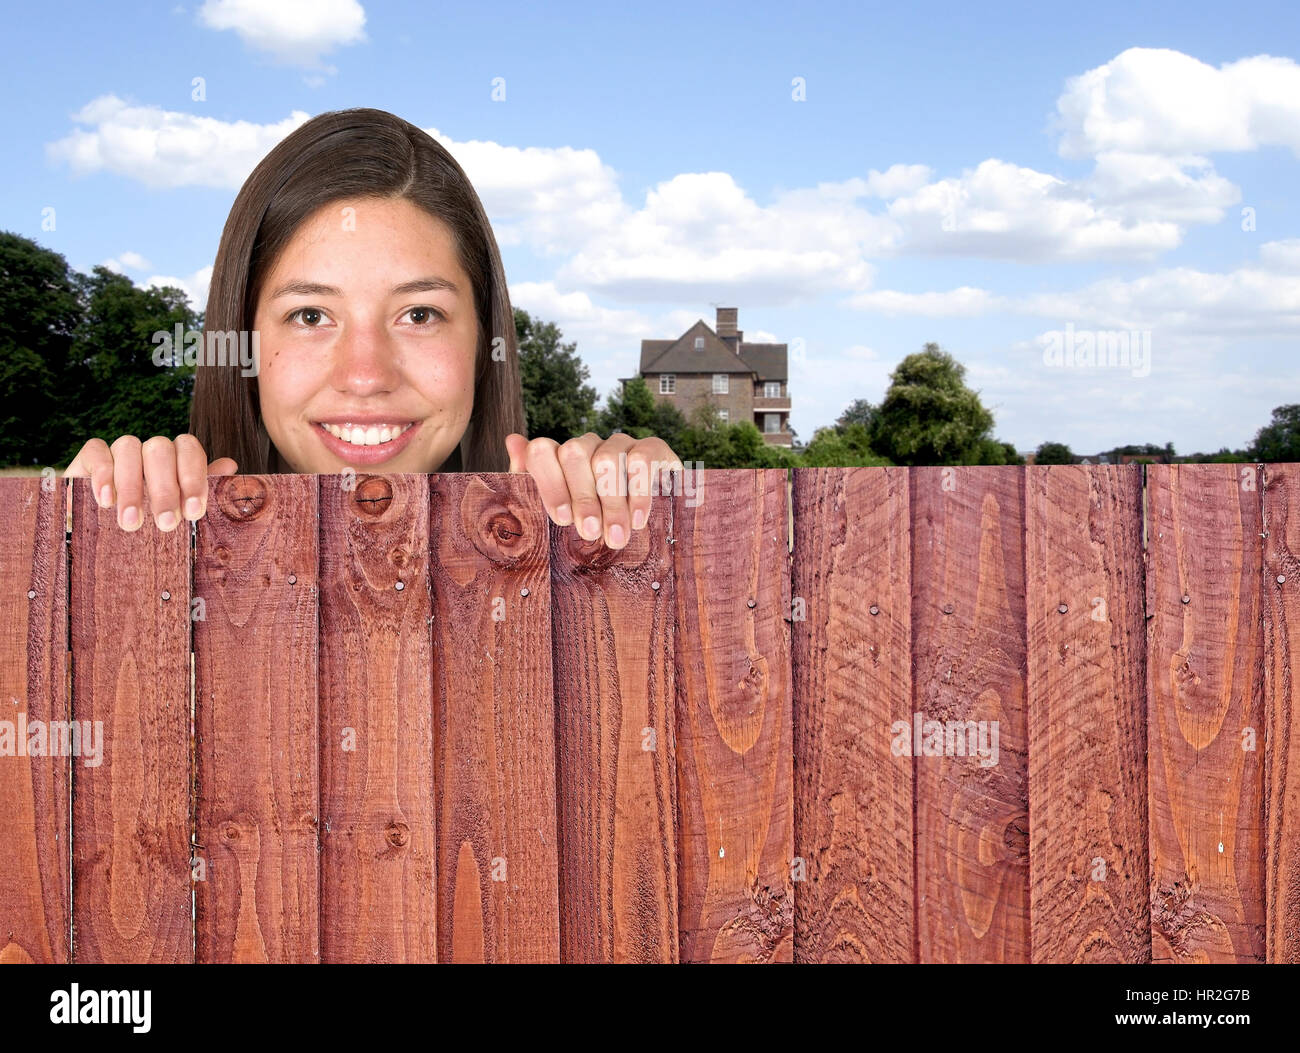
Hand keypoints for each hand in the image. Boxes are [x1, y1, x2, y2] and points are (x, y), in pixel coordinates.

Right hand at [63, 434, 238, 531]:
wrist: (104, 527)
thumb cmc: (152, 519)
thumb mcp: (178, 510)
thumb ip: (202, 490)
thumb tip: (230, 466)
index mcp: (177, 458)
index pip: (190, 450)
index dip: (194, 478)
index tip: (193, 512)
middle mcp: (150, 450)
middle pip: (161, 450)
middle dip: (165, 489)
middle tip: (166, 524)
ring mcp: (120, 450)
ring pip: (129, 447)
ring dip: (132, 487)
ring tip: (132, 522)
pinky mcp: (90, 456)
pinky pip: (96, 451)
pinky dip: (102, 474)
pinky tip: (106, 501)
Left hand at [504, 432, 682, 548]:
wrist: (648, 525)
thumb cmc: (596, 522)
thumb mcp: (561, 514)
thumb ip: (532, 482)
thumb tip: (512, 440)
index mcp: (559, 458)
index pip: (542, 451)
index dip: (550, 484)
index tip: (563, 519)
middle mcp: (588, 445)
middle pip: (574, 453)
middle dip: (582, 497)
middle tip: (591, 532)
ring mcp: (620, 444)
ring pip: (607, 459)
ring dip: (612, 503)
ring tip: (616, 536)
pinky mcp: (652, 448)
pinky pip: (641, 459)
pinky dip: (639, 492)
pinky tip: (638, 519)